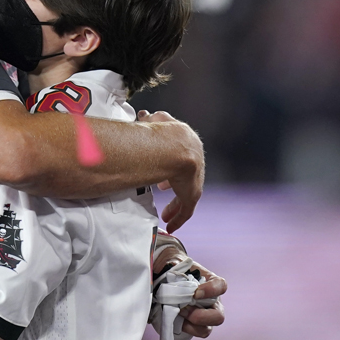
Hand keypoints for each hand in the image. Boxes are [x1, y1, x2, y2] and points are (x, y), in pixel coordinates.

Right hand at [137, 111, 203, 231]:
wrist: (175, 147)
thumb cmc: (162, 133)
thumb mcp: (156, 120)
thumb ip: (151, 119)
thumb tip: (144, 115)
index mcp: (188, 142)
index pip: (183, 154)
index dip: (172, 162)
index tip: (163, 170)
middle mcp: (194, 161)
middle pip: (186, 175)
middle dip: (174, 182)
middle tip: (163, 187)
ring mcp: (194, 179)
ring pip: (186, 194)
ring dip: (175, 203)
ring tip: (166, 212)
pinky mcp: (192, 195)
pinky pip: (185, 210)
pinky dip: (178, 217)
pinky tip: (170, 224)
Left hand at [154, 247, 226, 338]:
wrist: (166, 276)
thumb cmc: (174, 268)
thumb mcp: (175, 262)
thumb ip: (175, 264)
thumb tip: (169, 267)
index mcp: (210, 282)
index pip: (221, 286)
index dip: (211, 291)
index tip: (196, 292)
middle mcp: (212, 301)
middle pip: (219, 315)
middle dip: (201, 316)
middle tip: (184, 309)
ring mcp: (204, 315)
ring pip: (207, 328)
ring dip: (191, 324)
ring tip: (178, 313)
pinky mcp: (194, 324)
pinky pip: (195, 332)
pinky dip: (185, 329)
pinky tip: (175, 320)